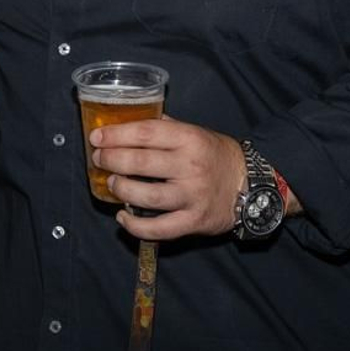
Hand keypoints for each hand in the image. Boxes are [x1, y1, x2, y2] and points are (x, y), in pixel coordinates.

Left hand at [90, 116, 245, 240]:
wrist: (251, 184)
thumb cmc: (216, 155)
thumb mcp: (195, 132)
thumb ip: (165, 127)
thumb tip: (128, 121)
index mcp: (190, 139)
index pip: (145, 133)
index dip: (116, 135)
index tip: (97, 138)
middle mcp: (190, 166)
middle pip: (140, 163)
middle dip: (111, 160)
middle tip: (98, 159)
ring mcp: (192, 196)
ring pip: (145, 196)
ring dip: (121, 189)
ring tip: (111, 183)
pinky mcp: (193, 221)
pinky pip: (158, 229)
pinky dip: (134, 225)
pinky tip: (122, 216)